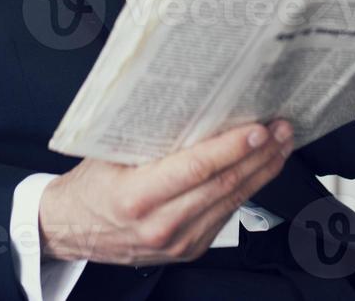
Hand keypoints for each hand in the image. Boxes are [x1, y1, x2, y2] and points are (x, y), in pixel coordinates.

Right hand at [39, 120, 294, 264]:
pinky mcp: (190, 249)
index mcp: (137, 197)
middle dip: (259, 155)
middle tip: (281, 130)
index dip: (231, 149)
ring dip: (262, 171)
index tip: (257, 130)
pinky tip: (259, 169)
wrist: (73, 229)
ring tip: (280, 145)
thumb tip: (190, 104)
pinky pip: (226, 215)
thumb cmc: (90, 187)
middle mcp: (160, 225)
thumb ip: (147, 136)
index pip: (195, 170)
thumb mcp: (108, 154)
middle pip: (223, 186)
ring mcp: (178, 242)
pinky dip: (246, 189)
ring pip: (232, 202)